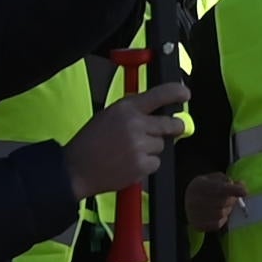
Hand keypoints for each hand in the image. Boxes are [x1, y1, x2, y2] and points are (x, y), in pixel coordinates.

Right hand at [66, 90, 185, 198]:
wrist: (77, 168)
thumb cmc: (90, 142)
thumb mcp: (108, 115)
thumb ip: (132, 111)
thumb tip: (155, 111)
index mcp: (126, 108)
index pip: (158, 95)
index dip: (176, 92)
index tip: (184, 94)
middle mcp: (136, 125)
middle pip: (170, 124)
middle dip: (175, 127)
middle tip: (174, 128)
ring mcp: (140, 146)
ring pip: (161, 145)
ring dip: (152, 149)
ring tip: (131, 151)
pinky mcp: (142, 165)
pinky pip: (156, 163)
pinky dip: (147, 164)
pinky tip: (130, 163)